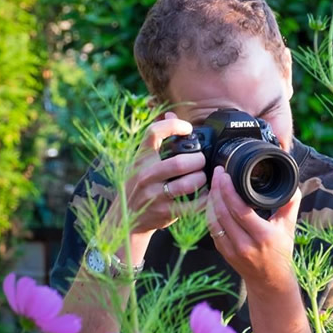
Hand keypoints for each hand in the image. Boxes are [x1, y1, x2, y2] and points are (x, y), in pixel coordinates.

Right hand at [112, 112, 207, 234]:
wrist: (126, 218)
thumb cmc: (140, 185)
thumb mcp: (142, 162)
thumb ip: (157, 140)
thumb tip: (169, 114)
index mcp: (141, 158)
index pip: (154, 133)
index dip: (174, 126)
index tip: (188, 128)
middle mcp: (146, 175)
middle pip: (180, 163)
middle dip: (198, 161)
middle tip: (201, 161)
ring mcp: (155, 195)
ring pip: (188, 184)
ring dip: (202, 179)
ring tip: (203, 178)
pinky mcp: (165, 212)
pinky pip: (194, 205)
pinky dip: (205, 198)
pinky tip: (205, 194)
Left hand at [206, 165, 301, 292]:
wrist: (270, 281)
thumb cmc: (281, 252)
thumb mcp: (288, 228)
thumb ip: (290, 204)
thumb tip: (292, 183)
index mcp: (263, 236)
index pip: (240, 210)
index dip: (228, 190)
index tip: (225, 174)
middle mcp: (245, 244)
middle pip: (223, 212)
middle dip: (217, 189)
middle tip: (217, 172)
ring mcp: (231, 250)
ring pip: (213, 220)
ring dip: (211, 200)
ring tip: (214, 183)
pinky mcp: (223, 252)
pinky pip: (212, 229)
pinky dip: (210, 213)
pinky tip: (212, 201)